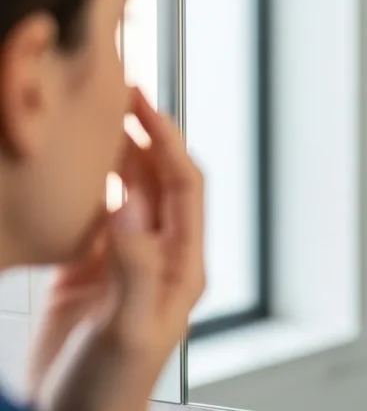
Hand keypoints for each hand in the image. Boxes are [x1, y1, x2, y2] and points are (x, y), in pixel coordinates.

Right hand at [30, 88, 205, 410]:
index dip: (168, 140)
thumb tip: (131, 202)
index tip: (143, 104)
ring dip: (117, 155)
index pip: (185, 186)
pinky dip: (88, 186)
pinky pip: (96, 214)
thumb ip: (134, 265)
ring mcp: (128, 260)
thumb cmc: (110, 387)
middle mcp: (161, 256)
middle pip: (160, 180)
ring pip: (129, 191)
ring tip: (94, 119)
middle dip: (144, 135)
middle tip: (117, 93)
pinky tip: (72, 169)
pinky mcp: (93, 270)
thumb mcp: (126, 327)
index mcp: (183, 265)